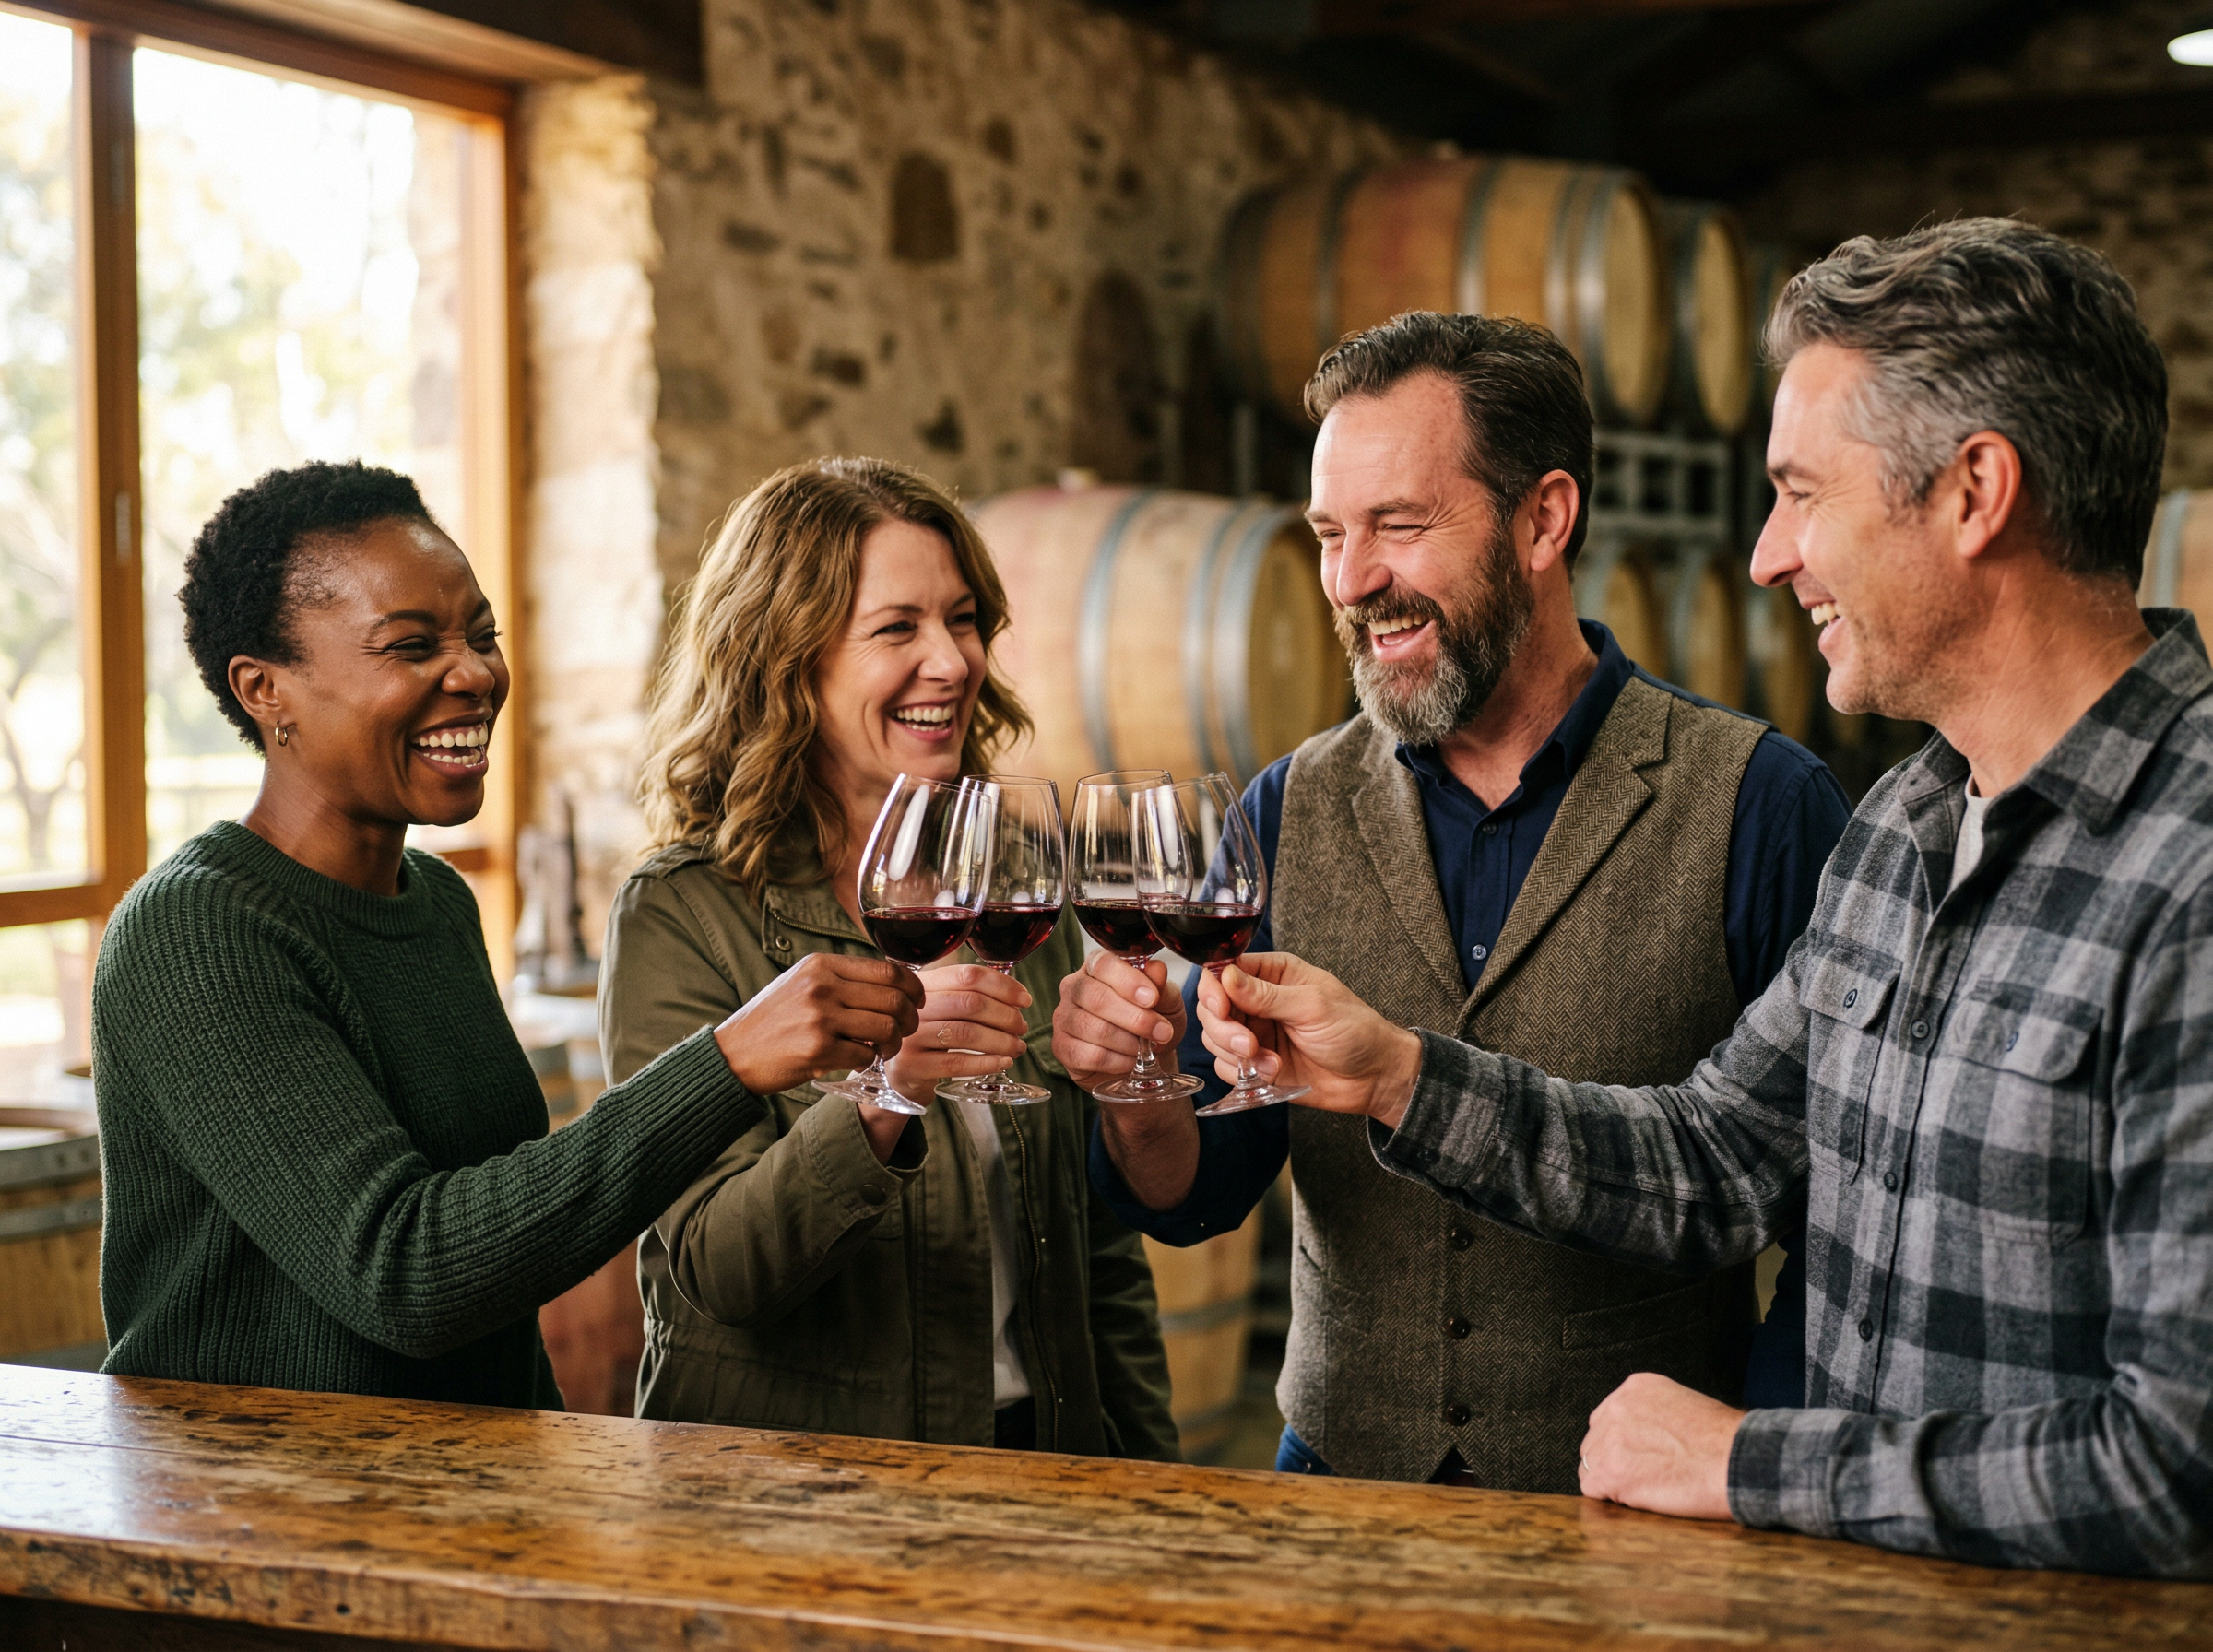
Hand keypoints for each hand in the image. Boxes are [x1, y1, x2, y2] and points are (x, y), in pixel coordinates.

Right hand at [713, 952, 921, 1095]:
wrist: (733, 1054)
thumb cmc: (772, 1021)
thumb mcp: (801, 983)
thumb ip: (841, 979)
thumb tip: (892, 981)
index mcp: (821, 965)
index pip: (887, 969)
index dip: (913, 987)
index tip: (917, 1001)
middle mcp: (821, 986)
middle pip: (893, 999)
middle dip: (909, 1019)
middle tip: (904, 1031)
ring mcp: (819, 1017)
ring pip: (886, 1028)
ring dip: (893, 1044)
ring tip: (884, 1049)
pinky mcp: (817, 1050)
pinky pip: (865, 1055)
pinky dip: (869, 1061)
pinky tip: (858, 1061)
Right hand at [881, 962, 1033, 1106]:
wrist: (898, 1073)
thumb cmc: (930, 1036)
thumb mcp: (943, 1008)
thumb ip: (972, 995)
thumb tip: (1019, 998)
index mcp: (924, 984)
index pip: (967, 975)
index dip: (1002, 986)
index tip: (1025, 1000)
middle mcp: (913, 1006)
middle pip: (970, 1003)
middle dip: (1005, 1016)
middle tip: (1022, 1028)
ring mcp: (910, 1036)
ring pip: (966, 1033)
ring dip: (1001, 1041)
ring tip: (1017, 1047)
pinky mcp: (911, 1065)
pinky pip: (956, 1063)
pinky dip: (986, 1063)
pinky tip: (1003, 1062)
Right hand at [1051, 951, 1185, 1093]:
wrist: (1141, 1058)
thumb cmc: (1151, 1020)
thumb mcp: (1165, 1001)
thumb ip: (1160, 985)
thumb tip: (1157, 969)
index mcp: (1097, 965)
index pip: (1104, 965)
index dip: (1128, 981)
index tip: (1152, 999)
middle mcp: (1074, 986)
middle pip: (1097, 998)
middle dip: (1135, 1018)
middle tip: (1162, 1032)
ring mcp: (1064, 1017)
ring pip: (1094, 1029)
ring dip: (1129, 1042)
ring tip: (1148, 1048)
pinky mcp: (1062, 1047)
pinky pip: (1090, 1056)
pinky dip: (1118, 1062)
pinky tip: (1131, 1060)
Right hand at [1195, 953, 1422, 1125]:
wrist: (1374, 1077)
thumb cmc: (1355, 1031)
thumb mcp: (1313, 1006)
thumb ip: (1266, 994)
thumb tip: (1226, 976)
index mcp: (1274, 974)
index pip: (1224, 970)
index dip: (1214, 989)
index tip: (1221, 1008)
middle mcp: (1259, 1001)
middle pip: (1212, 1007)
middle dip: (1224, 1028)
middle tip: (1249, 1044)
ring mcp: (1256, 1033)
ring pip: (1214, 1038)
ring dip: (1234, 1053)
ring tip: (1269, 1061)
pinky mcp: (1257, 1064)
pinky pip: (1226, 1067)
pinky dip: (1242, 1073)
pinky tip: (1272, 1072)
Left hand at [1577, 1373, 1742, 1520]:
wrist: (1739, 1461)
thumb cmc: (1725, 1441)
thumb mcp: (1684, 1405)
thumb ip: (1655, 1414)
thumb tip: (1642, 1437)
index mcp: (1636, 1388)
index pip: (1609, 1417)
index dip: (1623, 1442)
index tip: (1640, 1456)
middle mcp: (1617, 1407)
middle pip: (1595, 1440)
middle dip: (1613, 1460)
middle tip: (1644, 1476)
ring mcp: (1610, 1439)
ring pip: (1591, 1465)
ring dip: (1611, 1480)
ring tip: (1645, 1488)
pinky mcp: (1610, 1473)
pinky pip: (1592, 1489)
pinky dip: (1610, 1499)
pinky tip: (1637, 1499)